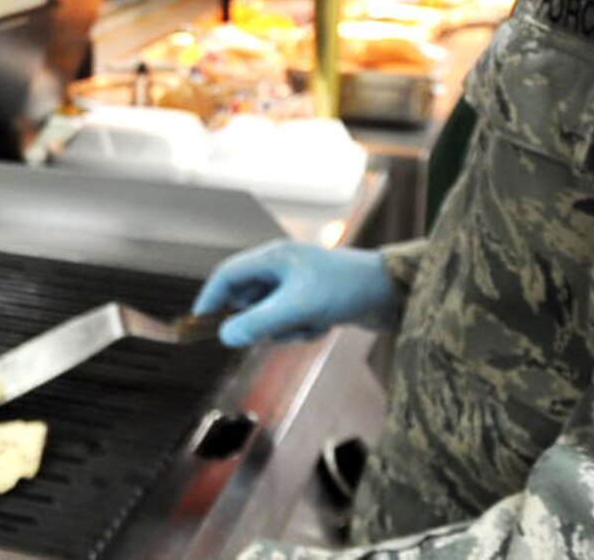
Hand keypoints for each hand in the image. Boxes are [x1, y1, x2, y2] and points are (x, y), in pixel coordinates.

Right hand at [191, 242, 396, 347]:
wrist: (393, 292)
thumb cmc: (345, 290)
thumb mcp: (298, 308)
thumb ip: (258, 322)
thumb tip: (225, 336)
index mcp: (273, 257)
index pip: (227, 276)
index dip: (210, 299)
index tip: (200, 325)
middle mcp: (281, 267)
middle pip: (248, 298)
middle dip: (260, 321)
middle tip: (274, 332)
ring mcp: (297, 283)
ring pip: (270, 315)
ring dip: (286, 328)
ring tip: (310, 326)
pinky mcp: (312, 299)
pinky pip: (291, 321)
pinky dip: (303, 329)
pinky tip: (324, 326)